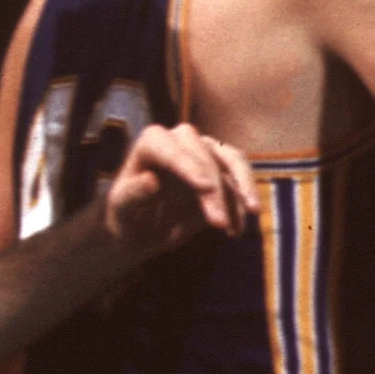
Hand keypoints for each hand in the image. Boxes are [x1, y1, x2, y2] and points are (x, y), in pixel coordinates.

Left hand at [104, 123, 258, 258]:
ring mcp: (204, 155)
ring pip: (232, 160)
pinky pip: (238, 185)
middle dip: (216, 189)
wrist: (142, 230)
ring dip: (243, 186)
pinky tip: (236, 232)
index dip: (190, 166)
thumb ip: (132, 194)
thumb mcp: (122, 209)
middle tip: (218, 224)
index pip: (172, 148)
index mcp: (152, 143)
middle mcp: (181, 142)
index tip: (206, 188)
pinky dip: (241, 207)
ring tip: (253, 213)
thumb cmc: (127, 216)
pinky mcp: (221, 174)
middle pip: (207, 155)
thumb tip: (150, 180)